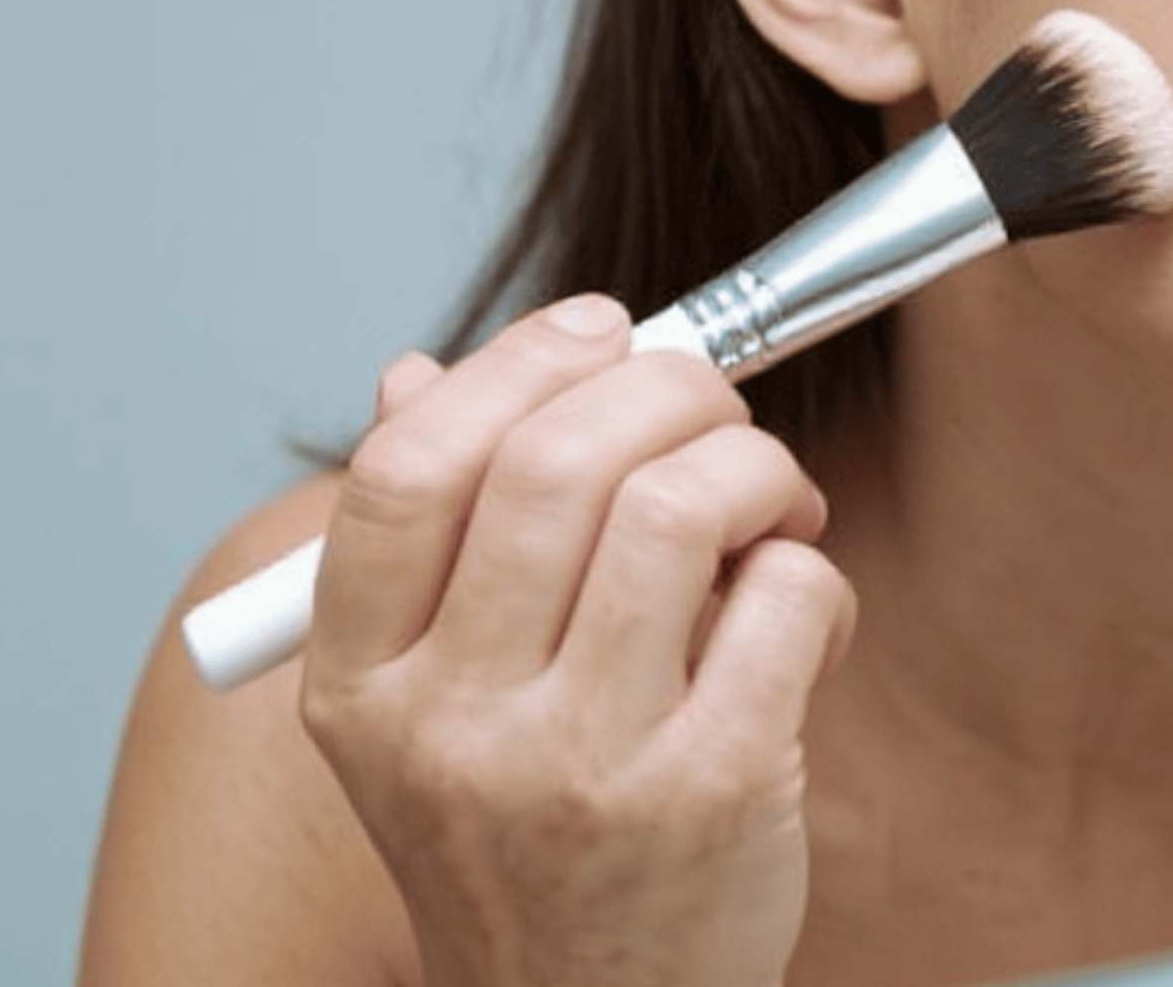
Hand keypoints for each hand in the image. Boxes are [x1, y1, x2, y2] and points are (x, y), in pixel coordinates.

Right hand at [299, 295, 856, 986]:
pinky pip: (786, 594)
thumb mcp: (423, 716)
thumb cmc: (523, 842)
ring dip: (754, 464)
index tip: (601, 328)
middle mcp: (451, 726)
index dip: (515, 365)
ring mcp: (580, 766)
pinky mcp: (712, 792)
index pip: (407, 468)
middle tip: (716, 407)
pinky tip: (796, 602)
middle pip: (558, 462)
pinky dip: (810, 564)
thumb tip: (415, 372)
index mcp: (362, 687)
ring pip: (680, 509)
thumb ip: (422, 547)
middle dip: (672, 388)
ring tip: (772, 497)